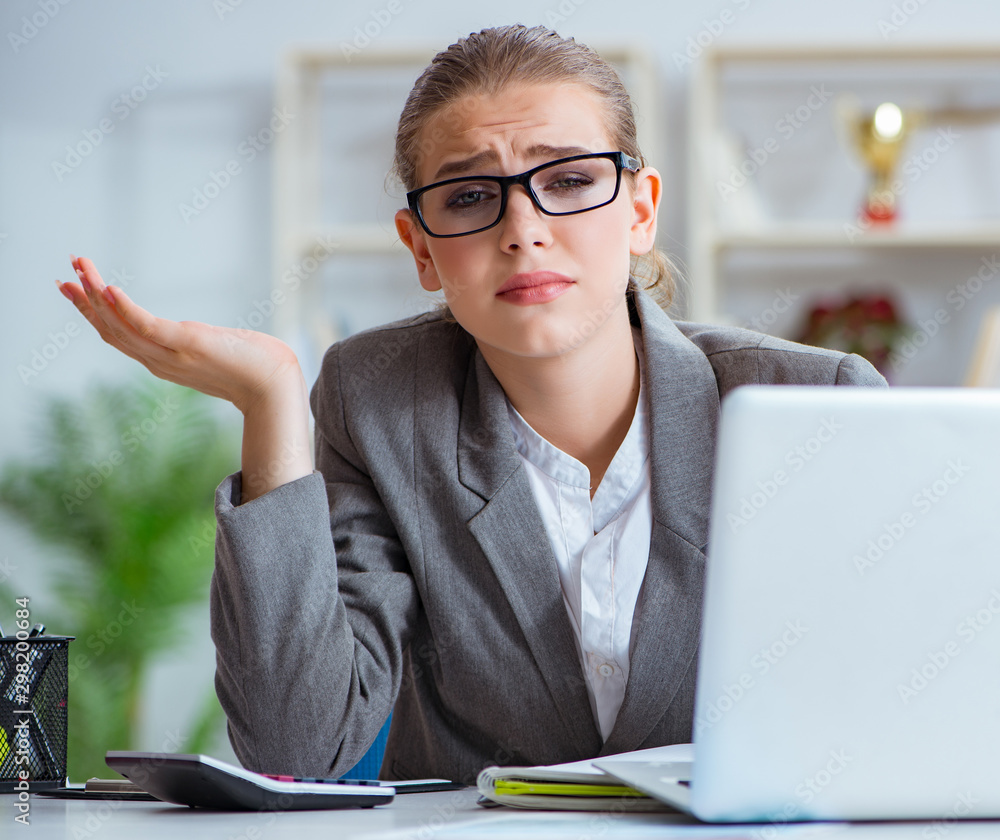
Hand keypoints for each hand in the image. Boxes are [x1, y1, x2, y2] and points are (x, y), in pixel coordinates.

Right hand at [58, 256, 301, 415]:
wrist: (276, 386)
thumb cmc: (253, 366)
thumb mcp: (212, 351)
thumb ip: (194, 343)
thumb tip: (196, 333)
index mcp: (162, 362)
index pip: (116, 336)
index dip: (91, 313)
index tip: (71, 288)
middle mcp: (159, 361)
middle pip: (110, 330)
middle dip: (84, 301)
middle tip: (64, 274)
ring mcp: (172, 355)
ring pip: (121, 326)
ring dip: (96, 296)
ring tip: (80, 268)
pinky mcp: (189, 345)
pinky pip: (147, 326)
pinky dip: (126, 308)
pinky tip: (110, 289)